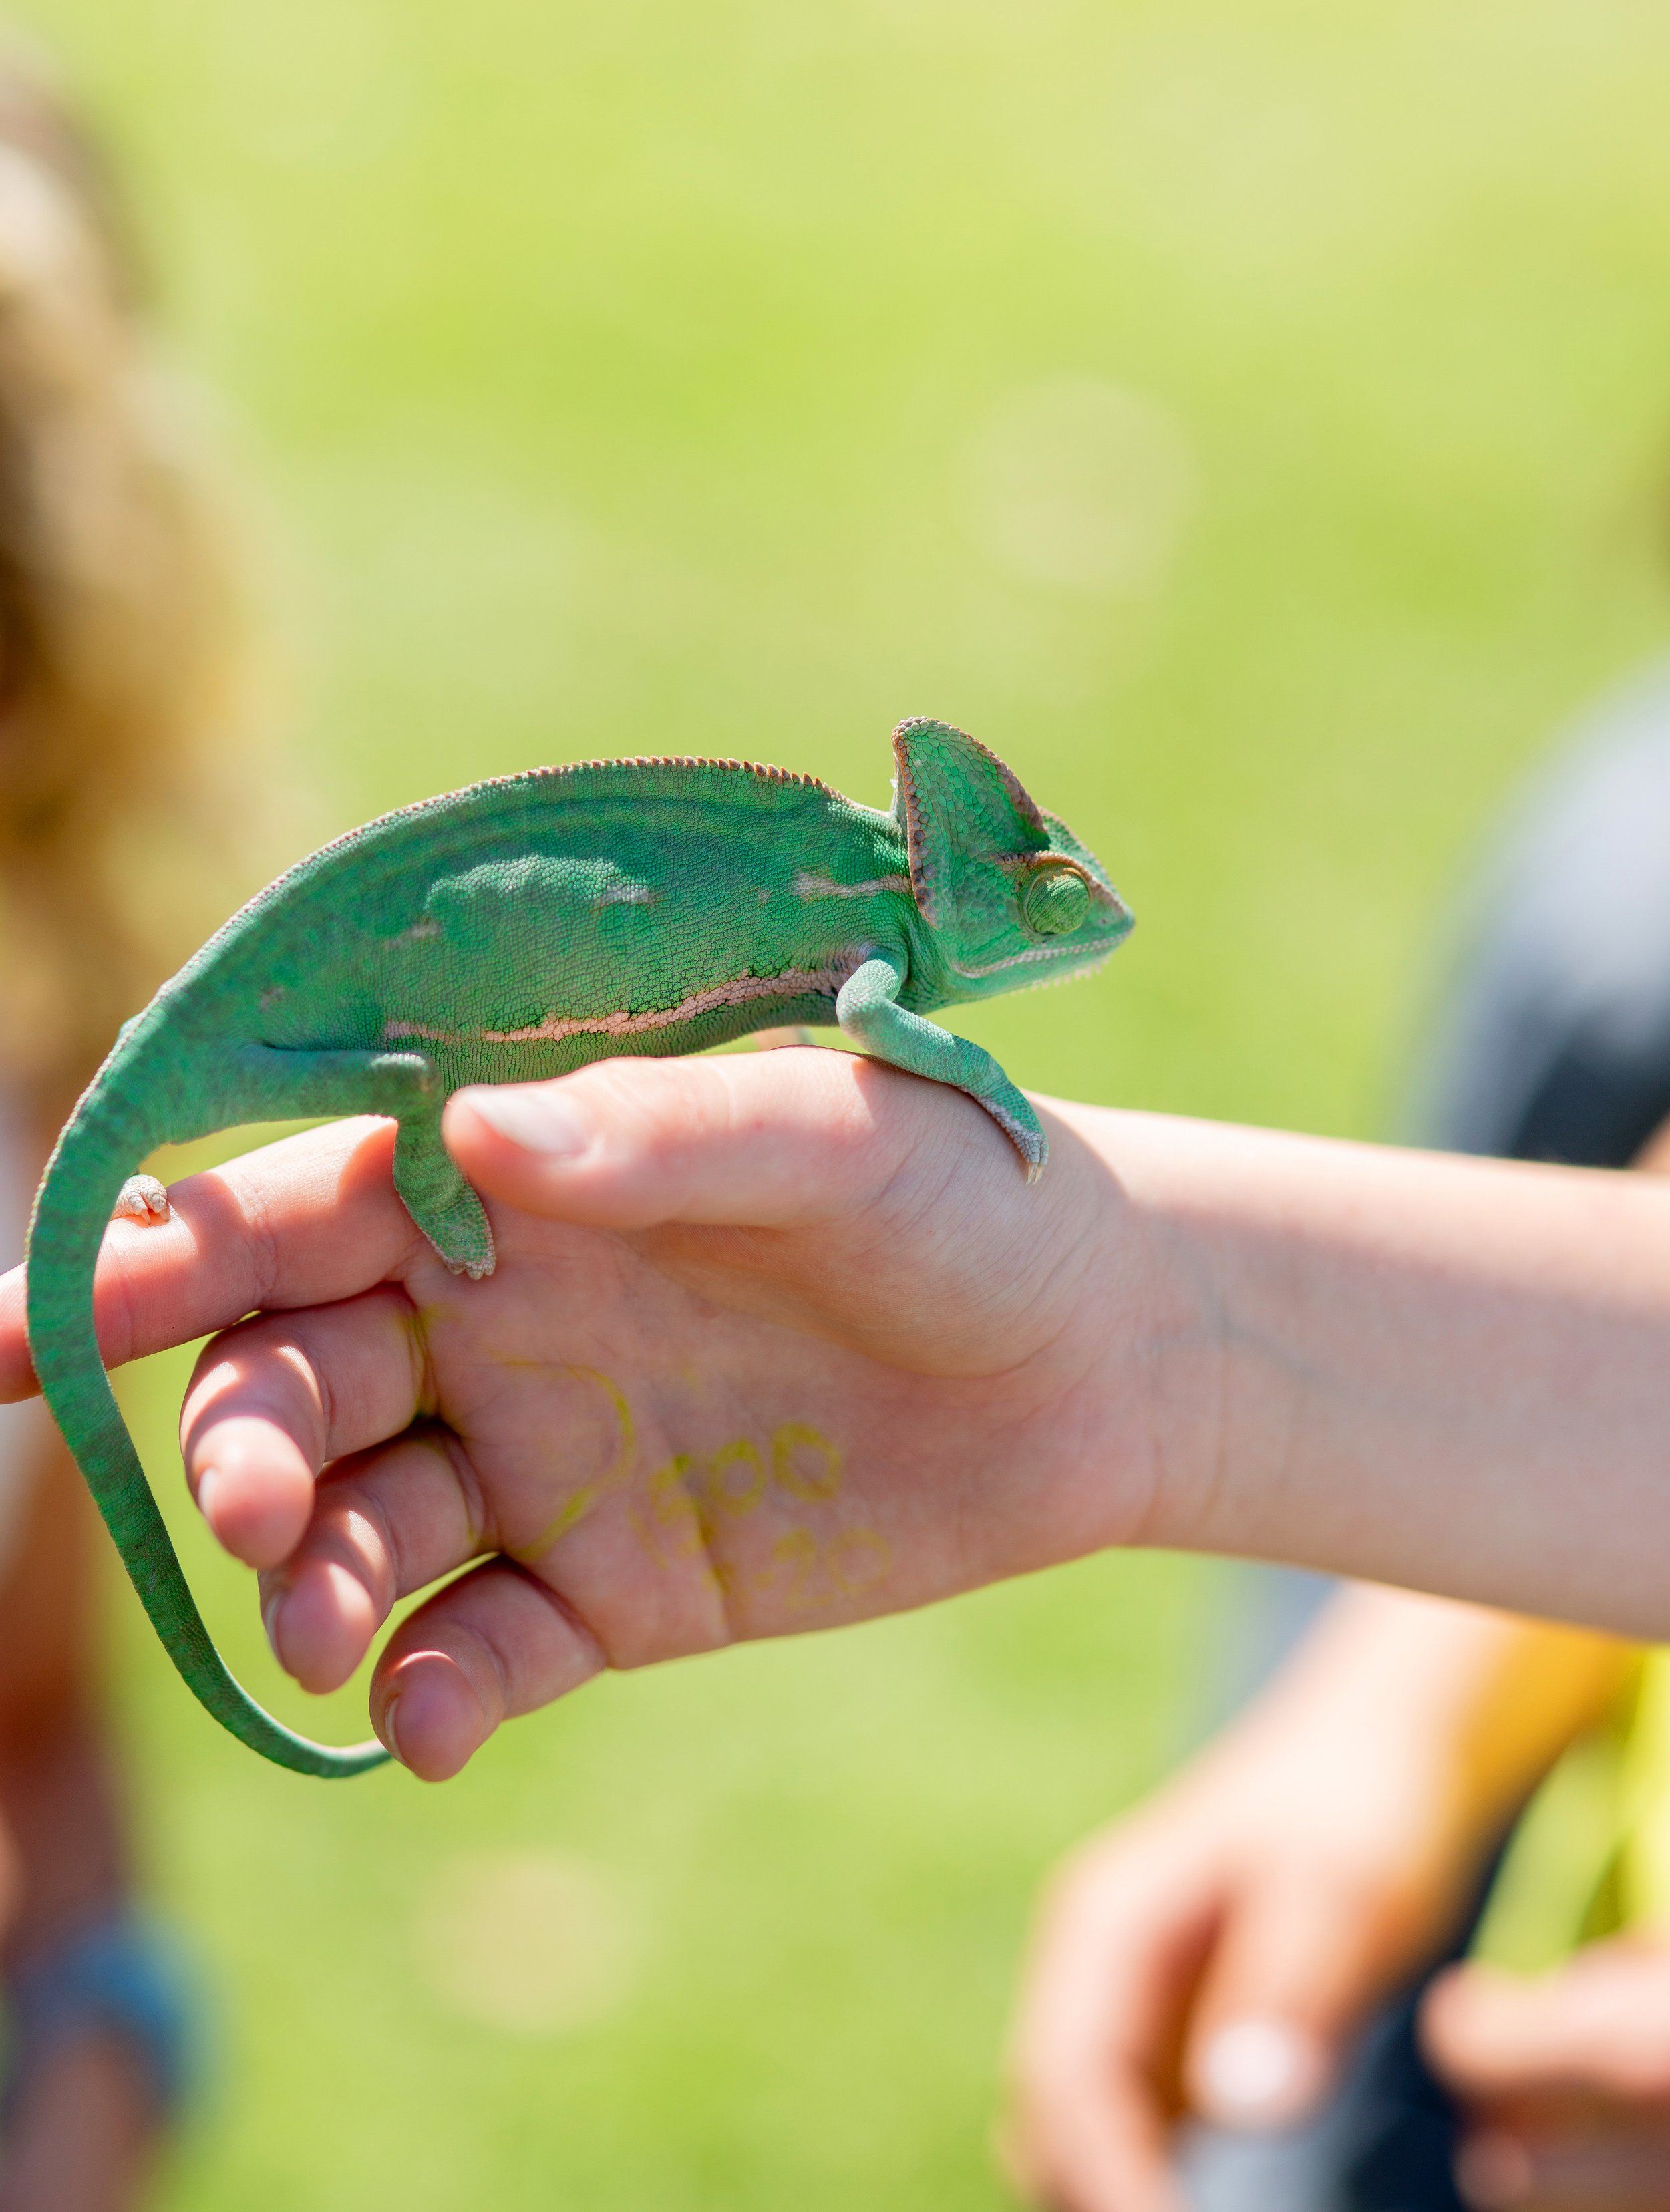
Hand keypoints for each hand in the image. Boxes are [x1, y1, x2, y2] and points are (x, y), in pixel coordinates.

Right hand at [0, 1049, 1165, 1780]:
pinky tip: (431, 1718)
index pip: (300, 1209)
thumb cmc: (973, 1192)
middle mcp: (493, 1319)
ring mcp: (541, 1459)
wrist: (1103, 1356)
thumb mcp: (842, 1128)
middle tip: (249, 1498)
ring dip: (302, 1574)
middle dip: (232, 1434)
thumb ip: (661, 1135)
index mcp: (514, 1184)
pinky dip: (429, 1693)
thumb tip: (477, 1142)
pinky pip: (474, 1651)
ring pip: (353, 1527)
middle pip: (290, 1377)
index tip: (37, 1317)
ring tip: (324, 1621)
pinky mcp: (608, 1588)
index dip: (158, 1254)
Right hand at [1003, 1593, 1628, 2211]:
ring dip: (1117, 2196)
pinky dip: (1151, 2191)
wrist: (1368, 1761)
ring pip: (1073, 2140)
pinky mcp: (1160, 2043)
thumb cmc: (1359, 1812)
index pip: (1068, 2077)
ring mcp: (1118, 2008)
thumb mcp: (1344, 1888)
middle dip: (1101, 2199)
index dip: (1108, 2179)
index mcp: (1104, 1924)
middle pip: (1050, 2123)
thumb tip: (1239, 2106)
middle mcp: (1089, 1969)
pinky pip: (1125, 2140)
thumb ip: (1290, 1988)